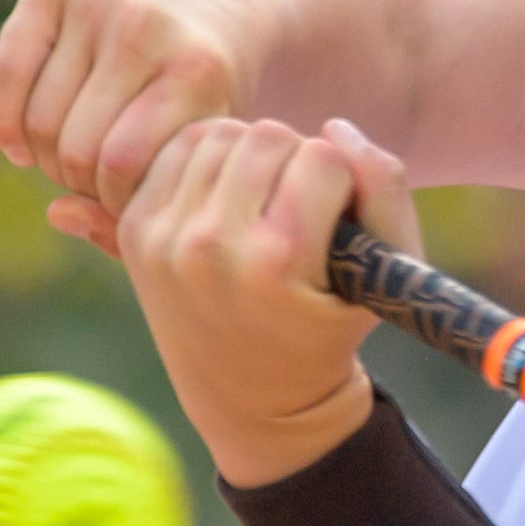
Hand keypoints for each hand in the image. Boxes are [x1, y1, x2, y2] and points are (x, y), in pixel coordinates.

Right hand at [0, 0, 272, 238]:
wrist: (214, 21)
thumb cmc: (201, 111)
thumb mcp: (194, 160)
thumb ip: (140, 204)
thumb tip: (56, 215)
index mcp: (197, 71)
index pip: (123, 164)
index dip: (115, 202)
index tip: (128, 209)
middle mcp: (146, 23)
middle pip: (77, 143)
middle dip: (81, 184)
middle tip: (96, 190)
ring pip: (39, 116)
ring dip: (47, 159)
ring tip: (73, 168)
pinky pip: (7, 68)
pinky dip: (6, 121)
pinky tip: (21, 148)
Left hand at [115, 114, 420, 485]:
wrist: (255, 398)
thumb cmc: (334, 327)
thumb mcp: (387, 271)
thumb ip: (385, 187)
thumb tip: (333, 127)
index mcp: (277, 261)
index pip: (323, 157)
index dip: (343, 184)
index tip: (336, 225)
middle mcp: (212, 247)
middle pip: (268, 134)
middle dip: (296, 162)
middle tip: (300, 208)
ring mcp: (166, 238)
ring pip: (221, 132)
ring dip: (251, 156)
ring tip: (265, 202)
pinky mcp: (136, 229)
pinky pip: (177, 148)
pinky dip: (208, 162)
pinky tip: (227, 200)